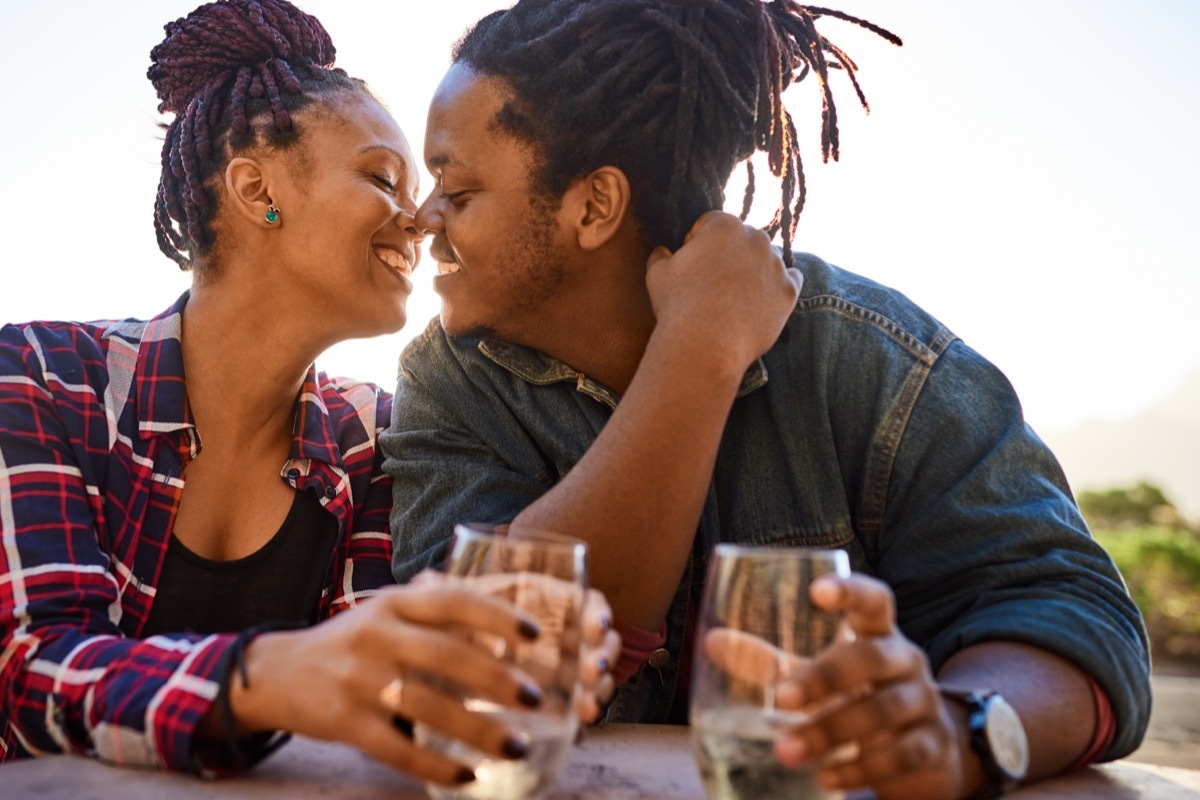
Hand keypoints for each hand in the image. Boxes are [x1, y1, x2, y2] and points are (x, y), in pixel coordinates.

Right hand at [228, 581, 545, 786]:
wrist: (277, 673)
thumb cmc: (351, 642)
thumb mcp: (387, 612)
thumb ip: (435, 614)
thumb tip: (502, 633)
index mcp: (394, 603)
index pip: (453, 601)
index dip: (497, 615)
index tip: (534, 635)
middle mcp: (377, 635)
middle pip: (447, 655)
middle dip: (497, 679)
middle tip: (534, 698)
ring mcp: (359, 680)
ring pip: (429, 707)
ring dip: (478, 730)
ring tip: (516, 746)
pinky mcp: (345, 723)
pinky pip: (397, 748)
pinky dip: (435, 765)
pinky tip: (466, 776)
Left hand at [440, 573, 620, 722]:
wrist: (456, 662)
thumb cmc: (466, 626)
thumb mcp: (462, 607)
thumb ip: (449, 595)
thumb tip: (426, 580)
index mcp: (553, 608)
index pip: (590, 606)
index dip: (598, 615)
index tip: (594, 628)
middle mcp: (566, 640)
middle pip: (601, 646)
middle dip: (602, 660)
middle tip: (592, 674)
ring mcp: (565, 674)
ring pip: (596, 681)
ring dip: (597, 693)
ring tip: (586, 710)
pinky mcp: (557, 706)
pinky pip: (578, 714)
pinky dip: (580, 724)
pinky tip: (576, 734)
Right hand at [645, 211, 802, 373]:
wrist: (706, 346)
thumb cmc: (678, 306)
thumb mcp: (657, 274)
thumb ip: (660, 255)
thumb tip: (662, 251)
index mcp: (723, 225)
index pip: (711, 223)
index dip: (698, 242)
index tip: (691, 264)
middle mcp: (755, 238)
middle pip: (742, 239)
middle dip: (729, 255)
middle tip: (713, 283)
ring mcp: (776, 264)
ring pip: (766, 260)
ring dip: (753, 271)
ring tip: (734, 299)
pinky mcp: (789, 291)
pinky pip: (789, 280)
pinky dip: (777, 287)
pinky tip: (760, 301)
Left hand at [773, 574, 964, 799]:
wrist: (924, 751)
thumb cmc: (858, 696)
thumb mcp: (817, 674)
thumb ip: (770, 661)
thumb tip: (712, 641)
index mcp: (877, 633)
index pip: (874, 601)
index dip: (850, 591)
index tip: (817, 590)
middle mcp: (905, 660)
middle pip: (872, 657)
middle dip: (826, 678)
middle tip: (781, 699)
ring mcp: (923, 702)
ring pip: (883, 710)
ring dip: (832, 731)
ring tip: (786, 751)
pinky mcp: (932, 746)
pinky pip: (901, 755)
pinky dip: (861, 769)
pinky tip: (826, 777)